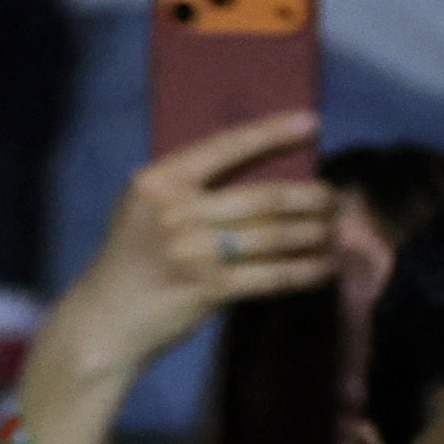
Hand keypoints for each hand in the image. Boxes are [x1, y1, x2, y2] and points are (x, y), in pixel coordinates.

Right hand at [37, 112, 338, 394]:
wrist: (106, 319)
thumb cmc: (131, 260)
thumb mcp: (145, 208)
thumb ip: (186, 189)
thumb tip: (253, 174)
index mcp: (160, 179)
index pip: (226, 146)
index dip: (272, 133)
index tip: (311, 124)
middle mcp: (177, 210)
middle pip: (262, 196)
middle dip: (309, 197)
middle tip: (338, 198)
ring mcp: (194, 251)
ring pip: (273, 235)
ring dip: (314, 234)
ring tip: (337, 231)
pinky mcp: (209, 289)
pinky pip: (270, 276)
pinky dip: (304, 271)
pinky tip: (324, 268)